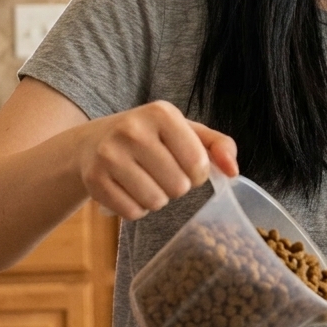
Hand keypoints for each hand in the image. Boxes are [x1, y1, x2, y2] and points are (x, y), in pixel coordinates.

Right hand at [76, 100, 237, 219]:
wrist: (93, 142)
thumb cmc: (150, 137)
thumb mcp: (186, 131)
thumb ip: (218, 145)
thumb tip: (233, 172)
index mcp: (161, 113)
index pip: (199, 164)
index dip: (197, 173)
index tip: (184, 164)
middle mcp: (133, 130)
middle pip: (178, 186)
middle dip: (177, 186)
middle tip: (162, 173)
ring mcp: (109, 155)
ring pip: (156, 202)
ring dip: (158, 199)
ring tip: (146, 180)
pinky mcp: (94, 180)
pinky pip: (133, 212)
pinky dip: (137, 208)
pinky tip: (129, 189)